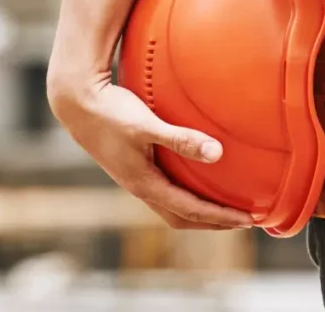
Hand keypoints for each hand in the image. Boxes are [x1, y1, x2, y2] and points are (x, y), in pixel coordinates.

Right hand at [49, 78, 253, 229]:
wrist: (75, 103)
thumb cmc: (110, 112)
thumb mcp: (146, 125)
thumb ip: (181, 138)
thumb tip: (217, 153)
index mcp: (145, 184)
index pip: (191, 210)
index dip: (221, 218)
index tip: (249, 220)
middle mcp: (140, 187)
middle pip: (182, 217)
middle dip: (213, 222)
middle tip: (242, 221)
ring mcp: (134, 178)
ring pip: (172, 205)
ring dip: (199, 210)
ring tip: (224, 205)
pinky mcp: (132, 166)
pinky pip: (165, 190)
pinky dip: (186, 194)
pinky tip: (196, 179)